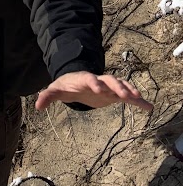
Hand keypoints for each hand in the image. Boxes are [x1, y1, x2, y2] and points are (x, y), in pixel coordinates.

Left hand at [35, 71, 153, 111]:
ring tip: (138, 98)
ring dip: (130, 90)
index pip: (90, 78)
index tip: (98, 89)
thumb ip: (47, 96)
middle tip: (124, 94)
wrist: (76, 83)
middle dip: (117, 86)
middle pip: (110, 80)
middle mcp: (99, 81)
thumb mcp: (56, 90)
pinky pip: (128, 98)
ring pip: (121, 85)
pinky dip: (138, 102)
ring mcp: (108, 87)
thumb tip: (37, 106)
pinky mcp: (115, 95)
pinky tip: (149, 108)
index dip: (94, 82)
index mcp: (84, 79)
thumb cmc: (65, 86)